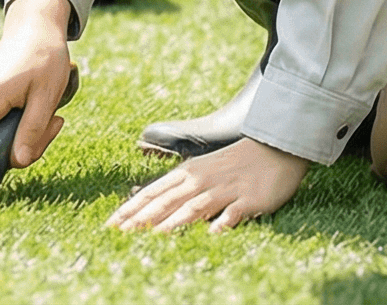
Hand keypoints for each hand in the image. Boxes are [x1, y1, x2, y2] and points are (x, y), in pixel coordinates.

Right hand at [0, 0, 75, 168]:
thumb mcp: (46, 97)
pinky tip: (34, 107)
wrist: (34, 26)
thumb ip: (32, 131)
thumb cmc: (44, 58)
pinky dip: (14, 123)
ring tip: (47, 113)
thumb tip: (19, 163)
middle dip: (17, 147)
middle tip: (52, 127)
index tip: (18, 159)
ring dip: (20, 134)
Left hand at [108, 138, 306, 232]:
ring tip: (154, 238)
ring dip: (173, 223)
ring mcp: (225, 190)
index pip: (153, 193)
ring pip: (194, 208)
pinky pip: (232, 214)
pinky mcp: (249, 200)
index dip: (131, 209)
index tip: (111, 224)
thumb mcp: (199, 169)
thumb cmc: (234, 162)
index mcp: (188, 174)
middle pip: (167, 202)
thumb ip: (174, 185)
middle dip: (142, 219)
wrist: (275, 147)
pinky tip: (210, 236)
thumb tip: (139, 194)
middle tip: (121, 235)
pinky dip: (220, 225)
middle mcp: (202, 181)